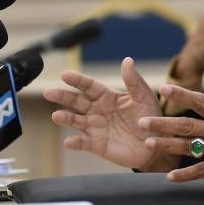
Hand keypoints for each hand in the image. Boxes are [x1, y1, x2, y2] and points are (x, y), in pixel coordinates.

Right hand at [43, 57, 176, 171]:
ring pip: (75, 121)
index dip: (77, 80)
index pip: (89, 86)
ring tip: (56, 116)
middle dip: (62, 96)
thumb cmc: (150, 117)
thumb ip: (134, 81)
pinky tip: (69, 141)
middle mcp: (97, 110)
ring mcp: (95, 127)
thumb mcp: (144, 97)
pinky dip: (74, 142)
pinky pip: (82, 143)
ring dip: (65, 118)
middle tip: (48, 91)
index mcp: (108, 96)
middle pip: (76, 101)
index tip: (65, 74)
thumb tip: (128, 60)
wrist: (155, 144)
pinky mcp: (96, 144)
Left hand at [139, 60, 203, 185]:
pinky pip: (201, 171)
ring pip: (188, 148)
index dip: (181, 94)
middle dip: (162, 124)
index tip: (164, 87)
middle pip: (186, 126)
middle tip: (141, 122)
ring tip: (148, 143)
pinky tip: (169, 176)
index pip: (201, 101)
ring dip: (166, 146)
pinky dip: (184, 174)